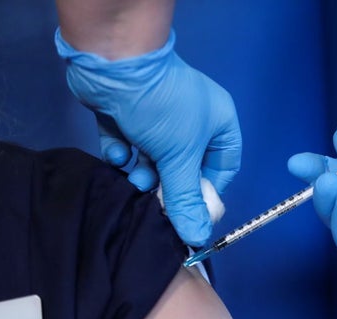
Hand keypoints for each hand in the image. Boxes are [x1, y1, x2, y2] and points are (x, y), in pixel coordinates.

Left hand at [55, 29, 240, 246]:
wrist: (114, 62)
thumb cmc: (162, 107)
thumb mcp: (179, 157)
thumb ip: (186, 200)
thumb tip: (195, 238)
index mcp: (219, 123)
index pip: (223, 168)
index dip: (209, 192)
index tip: (191, 213)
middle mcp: (192, 120)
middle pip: (187, 167)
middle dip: (170, 185)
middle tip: (156, 201)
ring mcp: (159, 116)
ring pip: (156, 158)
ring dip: (145, 173)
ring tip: (135, 179)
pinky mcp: (128, 114)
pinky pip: (129, 144)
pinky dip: (122, 153)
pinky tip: (116, 152)